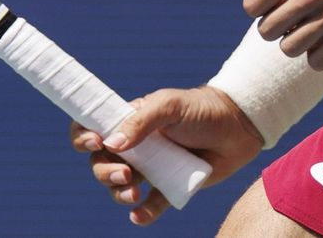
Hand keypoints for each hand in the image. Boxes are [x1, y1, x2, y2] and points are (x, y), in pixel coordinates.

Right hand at [69, 86, 262, 225]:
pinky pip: (149, 206)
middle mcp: (135, 145)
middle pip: (101, 163)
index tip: (95, 142)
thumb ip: (140, 122)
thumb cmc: (201, 109)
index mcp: (129, 121)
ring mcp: (151, 167)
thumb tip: (110, 143)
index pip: (92, 127)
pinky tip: (138, 216)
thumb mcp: (170, 106)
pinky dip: (141, 214)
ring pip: (120, 187)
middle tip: (126, 173)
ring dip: (119, 194)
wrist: (239, 128)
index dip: (84, 137)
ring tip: (135, 193)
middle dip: (104, 172)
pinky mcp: (169, 187)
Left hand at [220, 0, 322, 69]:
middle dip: (273, 25)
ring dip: (292, 42)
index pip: (251, 5)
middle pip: (267, 31)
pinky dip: (315, 54)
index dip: (257, 6)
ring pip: (289, 49)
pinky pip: (316, 61)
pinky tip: (322, 37)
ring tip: (305, 26)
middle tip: (289, 14)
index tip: (272, 0)